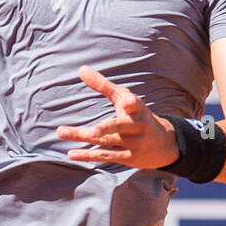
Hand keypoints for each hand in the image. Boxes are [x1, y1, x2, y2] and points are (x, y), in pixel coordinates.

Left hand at [55, 65, 179, 169]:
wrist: (164, 144)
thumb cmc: (137, 114)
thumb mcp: (124, 97)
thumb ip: (103, 84)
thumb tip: (80, 69)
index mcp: (137, 109)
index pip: (135, 105)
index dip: (132, 102)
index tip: (128, 100)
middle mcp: (135, 127)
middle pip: (118, 127)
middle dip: (104, 128)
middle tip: (92, 131)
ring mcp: (132, 144)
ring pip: (106, 141)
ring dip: (83, 137)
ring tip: (61, 131)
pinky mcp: (126, 157)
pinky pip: (105, 155)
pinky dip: (88, 155)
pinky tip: (71, 153)